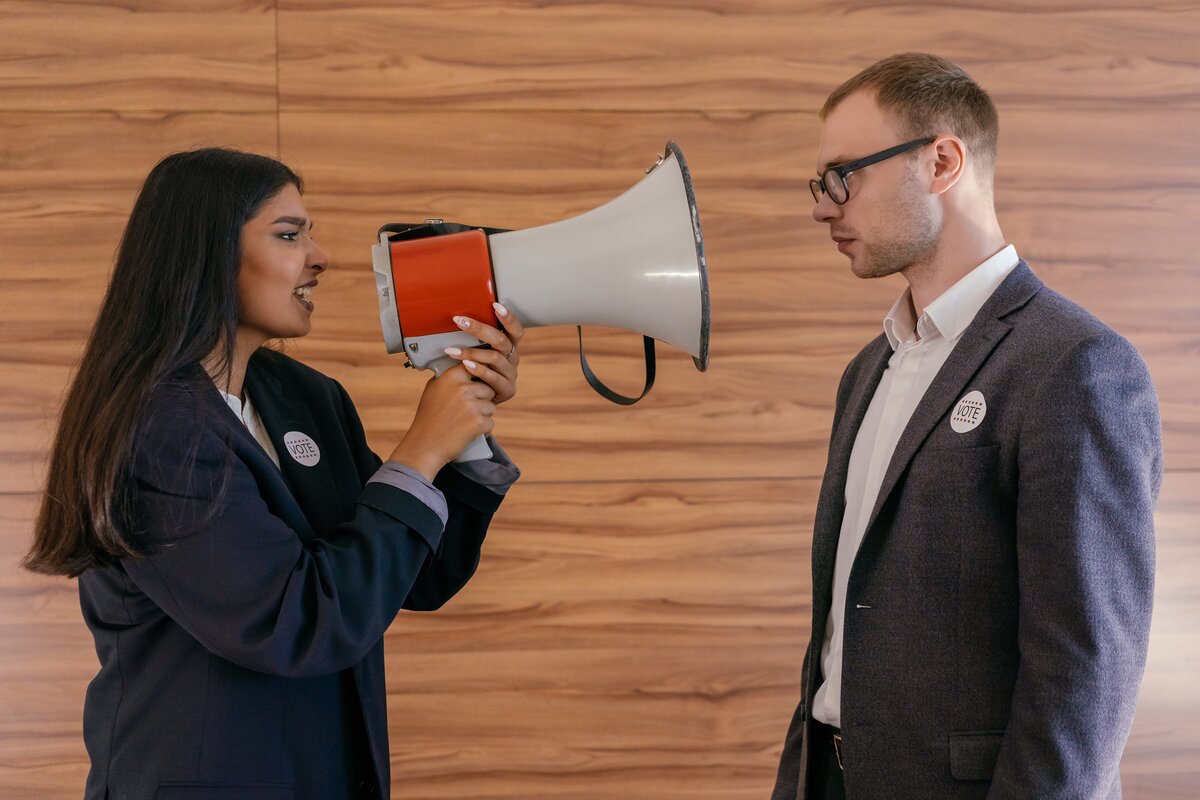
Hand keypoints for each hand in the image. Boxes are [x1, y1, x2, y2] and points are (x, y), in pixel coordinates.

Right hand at [388, 364, 497, 480]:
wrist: (425, 445)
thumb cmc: (428, 418)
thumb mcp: (432, 390)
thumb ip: (448, 377)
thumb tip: (464, 364)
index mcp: (451, 378)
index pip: (475, 368)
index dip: (477, 378)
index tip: (476, 383)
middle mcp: (462, 389)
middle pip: (487, 388)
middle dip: (482, 399)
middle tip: (466, 411)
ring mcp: (471, 406)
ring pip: (491, 406)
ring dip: (483, 415)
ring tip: (465, 422)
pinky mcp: (478, 423)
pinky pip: (490, 422)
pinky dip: (483, 429)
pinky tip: (468, 432)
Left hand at [441, 302, 523, 404]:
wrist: (476, 402)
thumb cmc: (473, 373)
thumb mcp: (476, 354)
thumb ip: (473, 340)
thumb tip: (455, 318)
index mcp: (509, 347)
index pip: (516, 330)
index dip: (509, 318)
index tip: (495, 305)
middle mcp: (512, 359)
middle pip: (501, 340)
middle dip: (479, 329)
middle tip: (459, 321)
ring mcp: (511, 375)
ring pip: (495, 358)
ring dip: (472, 352)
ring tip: (452, 350)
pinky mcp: (507, 390)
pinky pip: (493, 378)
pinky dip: (478, 370)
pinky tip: (465, 365)